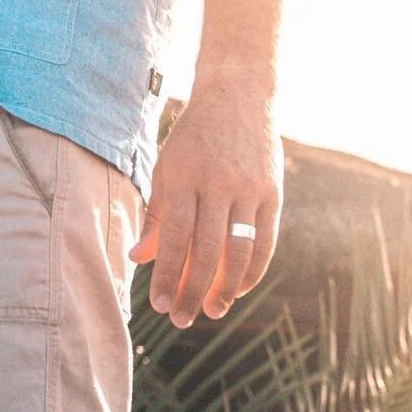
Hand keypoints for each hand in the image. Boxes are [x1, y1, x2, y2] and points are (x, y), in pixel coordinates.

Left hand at [129, 82, 282, 327]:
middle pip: (206, 250)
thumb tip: (139, 259)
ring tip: (211, 310)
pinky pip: (265, 242)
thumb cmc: (195, 135)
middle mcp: (218, 182)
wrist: (238, 93)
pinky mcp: (272, 191)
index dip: (167, 274)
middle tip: (181, 318)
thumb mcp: (168, 165)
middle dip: (193, 290)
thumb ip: (157, 213)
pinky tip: (238, 289)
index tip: (158, 305)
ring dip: (225, 289)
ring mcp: (249, 187)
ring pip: (238, 251)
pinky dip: (253, 271)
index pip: (175, 236)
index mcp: (185, 174)